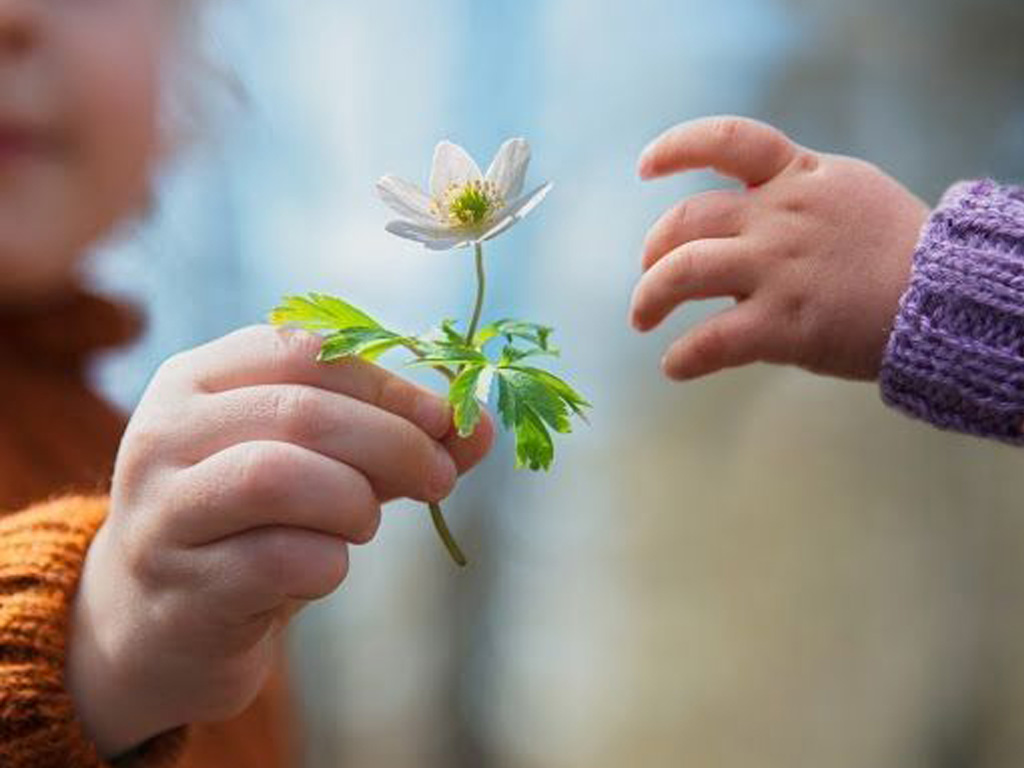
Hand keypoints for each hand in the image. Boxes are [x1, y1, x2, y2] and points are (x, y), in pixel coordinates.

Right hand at [66, 325, 492, 757]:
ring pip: (278, 476)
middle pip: (301, 411)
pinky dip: (328, 562)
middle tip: (440, 478)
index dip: (389, 384)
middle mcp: (165, 431)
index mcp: (199, 378)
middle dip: (393, 442)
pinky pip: (278, 560)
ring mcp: (162, 510)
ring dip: (353, 501)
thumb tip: (480, 425)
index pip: (306, 350)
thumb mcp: (316, 466)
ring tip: (364, 523)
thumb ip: (391, 439)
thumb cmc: (252, 526)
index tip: (447, 419)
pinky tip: (326, 568)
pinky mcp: (180, 585)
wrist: (161, 623)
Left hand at [630, 116, 930, 380]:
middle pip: (685, 220)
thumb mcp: (847, 191)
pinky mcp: (783, 324)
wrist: (946, 296)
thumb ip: (792, 192)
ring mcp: (777, 269)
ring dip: (649, 298)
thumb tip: (741, 212)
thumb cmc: (897, 247)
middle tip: (648, 276)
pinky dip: (683, 357)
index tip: (646, 166)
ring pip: (682, 273)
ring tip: (643, 319)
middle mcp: (778, 217)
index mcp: (797, 177)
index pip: (727, 141)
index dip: (677, 148)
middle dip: (654, 250)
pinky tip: (675, 366)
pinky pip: (710, 341)